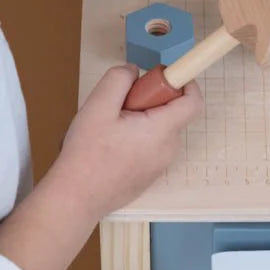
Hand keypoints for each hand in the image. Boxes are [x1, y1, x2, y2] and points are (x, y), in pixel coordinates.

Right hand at [51, 64, 202, 219]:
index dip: (184, 82)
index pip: (193, 101)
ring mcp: (158, 165)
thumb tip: (134, 71)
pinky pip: (149, 145)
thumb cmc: (87, 154)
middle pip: (171, 112)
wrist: (75, 199)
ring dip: (139, 118)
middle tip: (120, 104)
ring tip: (109, 126)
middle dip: (149, 99)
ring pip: (158, 128)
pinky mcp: (148, 175)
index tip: (162, 76)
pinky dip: (135, 136)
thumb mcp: (99, 104)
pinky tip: (108, 144)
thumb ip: (120, 78)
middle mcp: (167, 149)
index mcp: (162, 130)